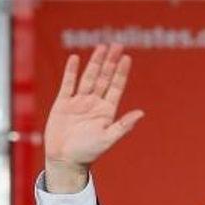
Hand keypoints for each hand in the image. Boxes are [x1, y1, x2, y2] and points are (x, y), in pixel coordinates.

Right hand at [43, 44, 143, 191]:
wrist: (65, 159)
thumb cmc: (88, 152)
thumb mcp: (108, 138)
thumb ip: (123, 125)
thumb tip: (141, 113)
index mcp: (107, 111)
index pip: (116, 87)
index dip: (121, 72)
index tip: (127, 58)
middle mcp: (94, 103)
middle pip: (104, 78)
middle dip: (110, 62)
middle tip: (117, 45)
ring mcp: (79, 102)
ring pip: (88, 77)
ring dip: (95, 62)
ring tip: (102, 47)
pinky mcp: (63, 103)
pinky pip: (68, 84)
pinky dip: (71, 71)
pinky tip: (76, 58)